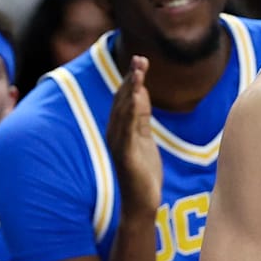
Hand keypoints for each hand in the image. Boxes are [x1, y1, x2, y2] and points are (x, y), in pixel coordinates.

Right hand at [106, 55, 162, 211]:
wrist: (142, 202)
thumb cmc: (144, 172)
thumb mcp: (144, 138)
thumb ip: (141, 118)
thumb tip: (140, 93)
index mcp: (121, 129)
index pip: (125, 99)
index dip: (132, 80)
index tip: (140, 60)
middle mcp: (116, 133)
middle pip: (122, 101)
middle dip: (131, 80)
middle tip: (139, 59)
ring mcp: (119, 144)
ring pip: (123, 112)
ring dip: (130, 91)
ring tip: (138, 73)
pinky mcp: (125, 155)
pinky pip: (127, 130)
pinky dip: (130, 114)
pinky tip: (136, 99)